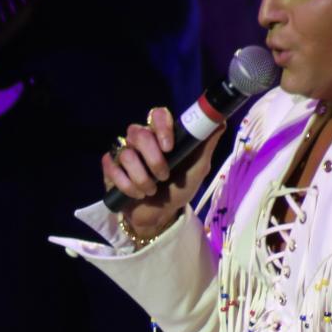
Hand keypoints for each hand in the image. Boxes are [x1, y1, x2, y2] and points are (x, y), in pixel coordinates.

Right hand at [101, 107, 227, 237]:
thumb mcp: (197, 169)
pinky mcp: (110, 168)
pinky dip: (125, 184)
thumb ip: (206, 145)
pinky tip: (135, 194)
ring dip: (141, 177)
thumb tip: (221, 122)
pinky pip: (111, 168)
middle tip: (163, 176)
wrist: (160, 217)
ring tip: (150, 191)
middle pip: (138, 132)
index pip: (157, 115)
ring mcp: (124, 153)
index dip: (161, 126)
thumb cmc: (179, 189)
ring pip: (126, 153)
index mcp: (162, 135)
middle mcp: (141, 140)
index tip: (169, 146)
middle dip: (152, 158)